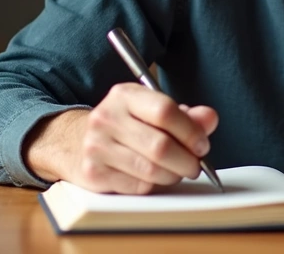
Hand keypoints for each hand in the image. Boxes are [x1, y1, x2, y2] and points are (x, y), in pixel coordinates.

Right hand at [25, 82, 217, 194]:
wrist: (73, 141)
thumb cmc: (123, 125)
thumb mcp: (150, 110)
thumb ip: (185, 115)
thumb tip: (209, 118)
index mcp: (124, 96)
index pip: (165, 111)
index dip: (191, 131)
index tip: (202, 144)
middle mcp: (106, 118)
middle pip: (160, 146)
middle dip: (187, 160)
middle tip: (195, 164)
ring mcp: (97, 147)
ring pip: (151, 171)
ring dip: (173, 175)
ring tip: (177, 171)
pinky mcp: (94, 174)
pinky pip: (138, 187)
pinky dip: (154, 185)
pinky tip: (153, 177)